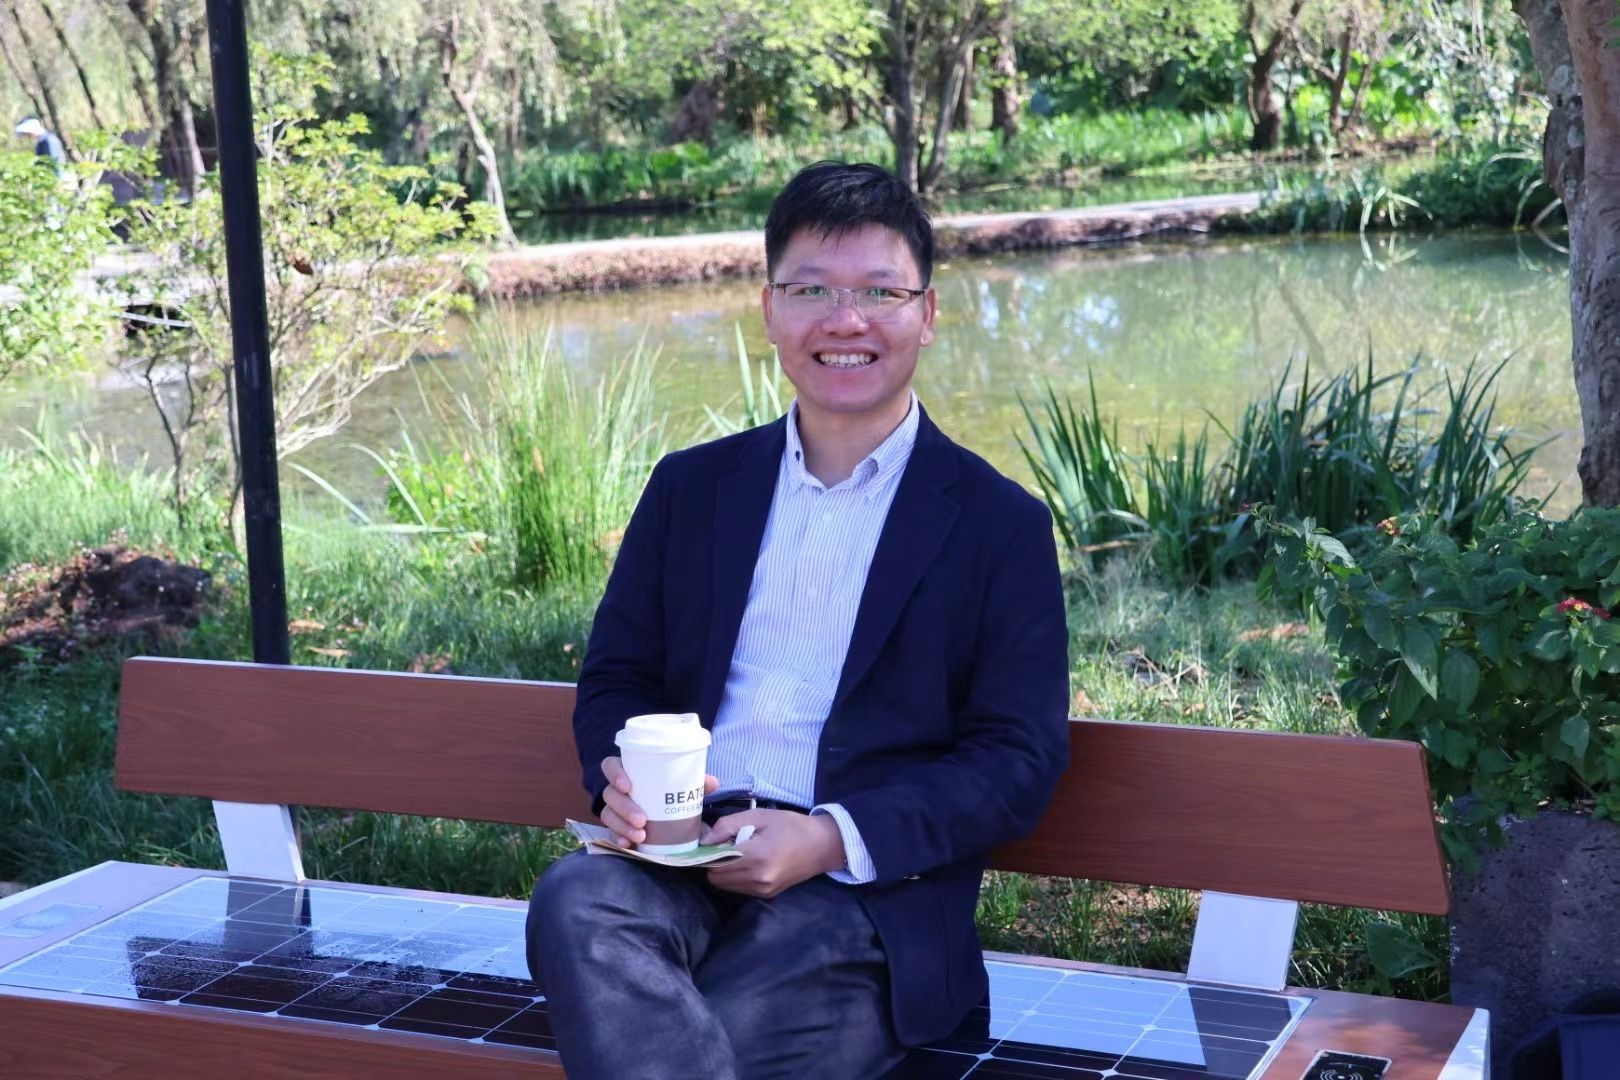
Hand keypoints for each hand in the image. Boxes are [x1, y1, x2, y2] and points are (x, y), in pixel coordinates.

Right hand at [599, 756, 717, 847]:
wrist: (663, 810)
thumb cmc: (668, 790)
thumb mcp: (680, 784)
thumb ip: (695, 781)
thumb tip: (714, 782)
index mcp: (628, 771)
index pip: (610, 766)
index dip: (614, 774)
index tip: (627, 786)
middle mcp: (616, 790)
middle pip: (610, 794)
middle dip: (625, 808)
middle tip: (643, 819)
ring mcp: (614, 809)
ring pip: (608, 815)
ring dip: (622, 826)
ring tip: (641, 835)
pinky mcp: (615, 827)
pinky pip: (610, 832)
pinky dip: (618, 838)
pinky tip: (627, 844)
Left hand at [702, 810, 845, 897]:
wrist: (822, 846)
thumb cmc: (791, 826)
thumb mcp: (759, 816)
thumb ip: (728, 825)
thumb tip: (705, 839)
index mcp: (757, 856)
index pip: (714, 864)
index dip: (708, 852)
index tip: (711, 841)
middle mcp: (758, 879)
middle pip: (716, 878)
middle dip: (714, 862)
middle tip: (725, 845)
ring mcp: (762, 890)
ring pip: (725, 886)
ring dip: (724, 871)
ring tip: (738, 853)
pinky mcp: (766, 895)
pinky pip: (738, 889)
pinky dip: (735, 877)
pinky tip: (748, 862)